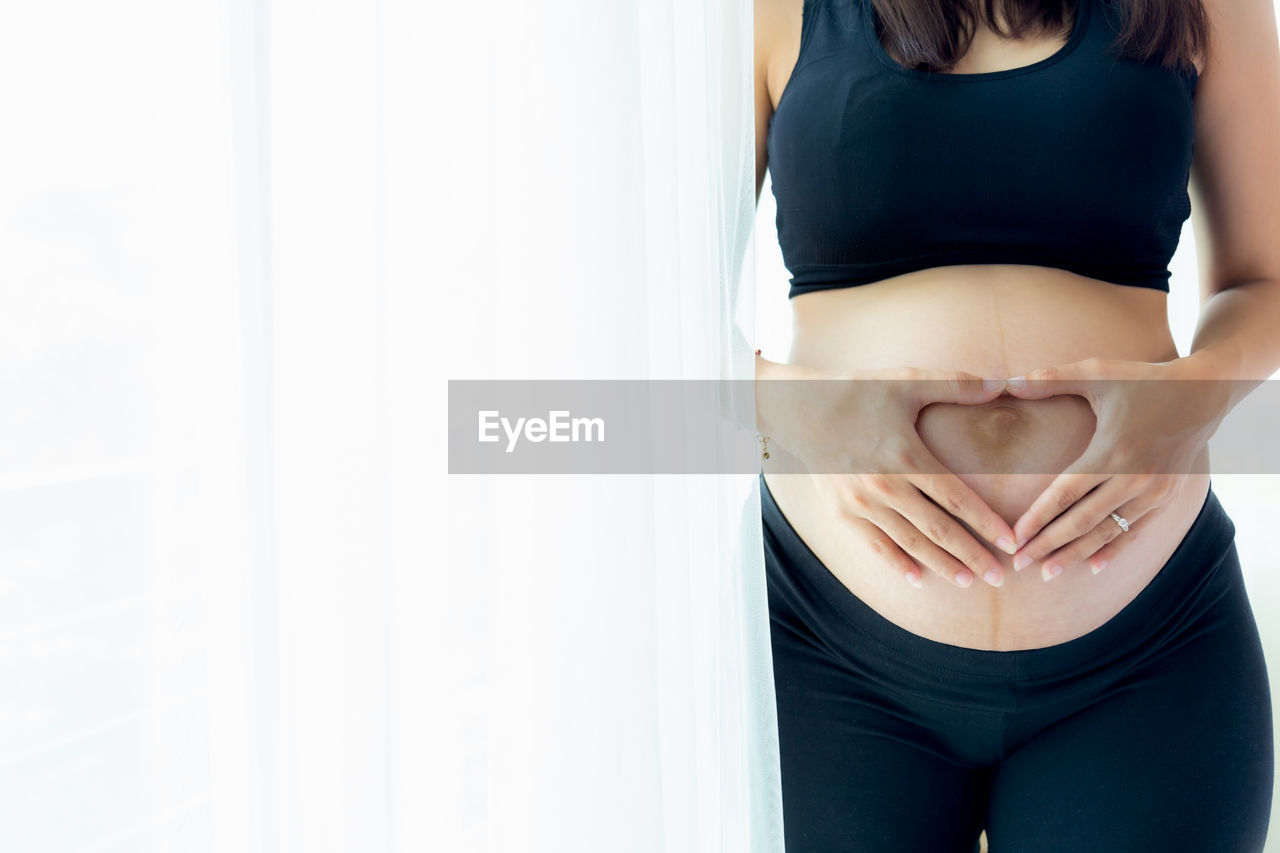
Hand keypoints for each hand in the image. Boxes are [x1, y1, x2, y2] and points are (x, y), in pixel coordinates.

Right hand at [756, 362, 1018, 588]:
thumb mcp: (905, 381)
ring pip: (910, 543)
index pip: (958, 499)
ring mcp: (862, 503)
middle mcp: (886, 487)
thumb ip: (956, 385)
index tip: (1012, 543)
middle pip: (939, 530)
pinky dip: (896, 562)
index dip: (987, 523)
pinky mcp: (841, 512)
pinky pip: (874, 544)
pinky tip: (916, 578)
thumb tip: (1003, 382)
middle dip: (972, 555)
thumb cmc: (856, 390)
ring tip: (967, 581)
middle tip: (1000, 577)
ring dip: (941, 564)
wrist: (797, 408)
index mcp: (908, 457)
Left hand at [1002, 357, 1229, 579]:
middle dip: (1048, 545)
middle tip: (1020, 565)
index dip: (1038, 519)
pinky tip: (1092, 568)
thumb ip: (1052, 379)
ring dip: (1075, 554)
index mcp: (1111, 452)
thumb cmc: (1144, 380)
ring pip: (1107, 532)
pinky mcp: (1166, 498)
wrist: (1204, 393)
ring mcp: (1152, 492)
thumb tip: (1008, 381)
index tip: (1015, 538)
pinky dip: (1112, 550)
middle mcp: (1133, 478)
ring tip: (1047, 573)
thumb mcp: (1098, 373)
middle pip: (1081, 521)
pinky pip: (1134, 531)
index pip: (1065, 494)